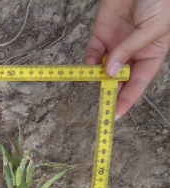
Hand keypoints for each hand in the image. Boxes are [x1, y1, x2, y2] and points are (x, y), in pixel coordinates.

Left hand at [83, 0, 169, 118]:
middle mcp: (134, 50)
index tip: (115, 114)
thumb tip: (112, 72)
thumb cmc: (161, 0)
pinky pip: (93, 51)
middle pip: (119, 78)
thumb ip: (131, 50)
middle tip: (100, 105)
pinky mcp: (102, 31)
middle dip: (109, 91)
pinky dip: (89, 61)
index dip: (128, 98)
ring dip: (97, 76)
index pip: (139, 81)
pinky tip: (90, 65)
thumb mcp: (153, 28)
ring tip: (96, 81)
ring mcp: (116, 41)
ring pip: (103, 66)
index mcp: (153, 52)